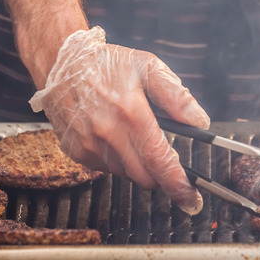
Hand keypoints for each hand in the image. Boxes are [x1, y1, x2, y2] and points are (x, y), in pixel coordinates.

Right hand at [29, 27, 209, 213]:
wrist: (60, 61)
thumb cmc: (106, 63)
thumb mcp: (148, 67)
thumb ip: (177, 97)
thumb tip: (199, 121)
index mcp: (131, 113)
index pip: (160, 161)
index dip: (178, 184)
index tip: (191, 198)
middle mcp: (108, 134)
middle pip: (145, 177)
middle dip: (161, 175)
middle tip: (167, 159)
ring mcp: (89, 145)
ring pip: (126, 174)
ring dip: (138, 165)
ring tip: (134, 134)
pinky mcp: (76, 151)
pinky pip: (106, 168)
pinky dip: (117, 159)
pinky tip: (114, 135)